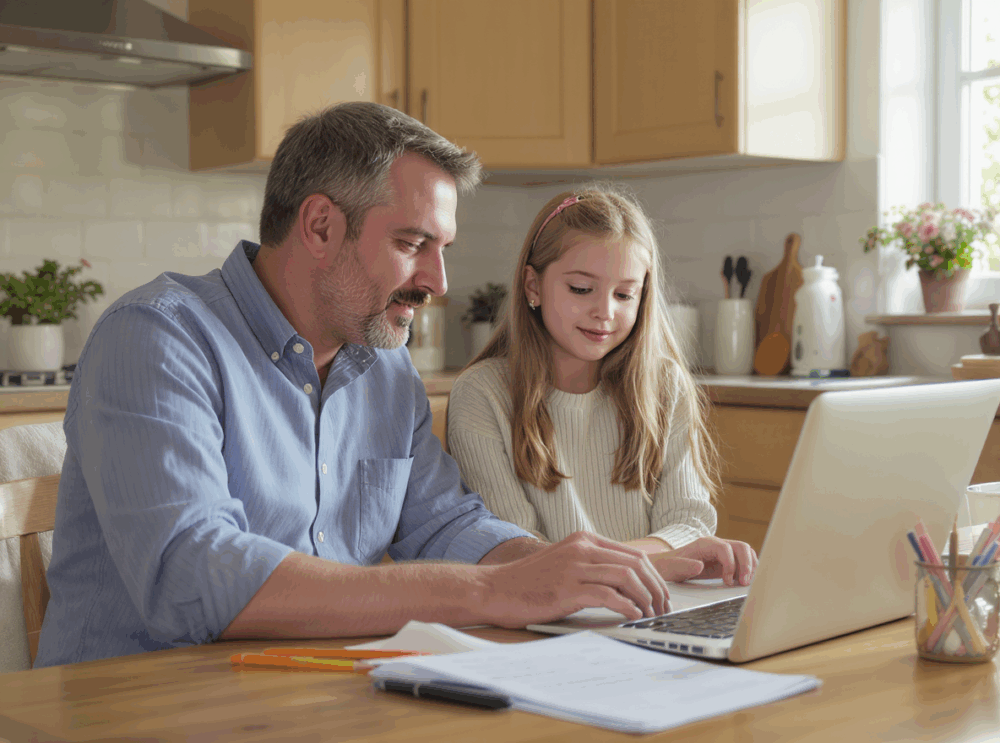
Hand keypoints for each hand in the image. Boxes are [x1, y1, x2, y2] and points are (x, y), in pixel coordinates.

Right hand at [479, 531, 690, 627]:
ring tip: (650, 615)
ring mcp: (574, 567)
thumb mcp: (564, 563)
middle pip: (636, 564)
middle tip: (662, 609)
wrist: (494, 589)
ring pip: (626, 577)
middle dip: (656, 588)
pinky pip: (608, 595)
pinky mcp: (566, 589)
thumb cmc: (529, 582)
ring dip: (645, 599)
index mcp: (584, 540)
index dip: (654, 577)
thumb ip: (591, 566)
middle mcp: (581, 548)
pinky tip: (632, 617)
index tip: (661, 596)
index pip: (633, 554)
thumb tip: (627, 583)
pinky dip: (626, 607)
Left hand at [652, 537, 757, 585]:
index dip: (730, 565)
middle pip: (741, 547)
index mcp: (705, 544)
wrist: (666, 566)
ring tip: (744, 583)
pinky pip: (743, 561)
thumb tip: (700, 566)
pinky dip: (747, 570)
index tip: (727, 581)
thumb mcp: (672, 568)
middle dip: (747, 565)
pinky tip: (741, 582)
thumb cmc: (669, 567)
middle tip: (744, 583)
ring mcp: (723, 551)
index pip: (726, 548)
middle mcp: (716, 544)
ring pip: (746, 552)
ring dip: (750, 567)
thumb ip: (684, 566)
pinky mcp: (726, 560)